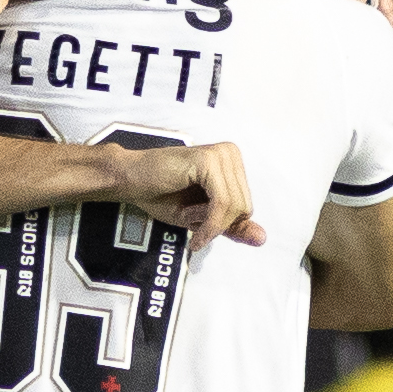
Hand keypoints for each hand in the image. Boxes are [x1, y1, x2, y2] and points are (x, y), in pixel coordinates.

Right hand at [115, 139, 266, 253]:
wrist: (129, 180)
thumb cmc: (162, 194)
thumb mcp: (202, 217)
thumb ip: (232, 226)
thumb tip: (262, 238)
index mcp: (232, 162)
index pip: (246, 207)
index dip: (223, 224)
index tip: (200, 228)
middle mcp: (230, 153)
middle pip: (244, 208)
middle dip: (217, 225)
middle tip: (191, 223)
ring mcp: (220, 154)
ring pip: (235, 207)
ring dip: (210, 224)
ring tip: (188, 219)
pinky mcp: (208, 160)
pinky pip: (222, 204)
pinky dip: (209, 224)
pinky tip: (191, 226)